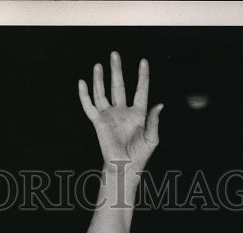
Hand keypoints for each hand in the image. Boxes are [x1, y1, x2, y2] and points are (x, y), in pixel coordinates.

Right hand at [78, 51, 161, 172]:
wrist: (124, 167)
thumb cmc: (140, 155)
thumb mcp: (152, 138)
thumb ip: (154, 121)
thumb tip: (159, 105)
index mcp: (138, 113)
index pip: (140, 90)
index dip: (142, 76)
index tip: (143, 61)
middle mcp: (122, 111)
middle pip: (119, 85)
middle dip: (116, 70)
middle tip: (114, 55)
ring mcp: (109, 116)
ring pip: (103, 92)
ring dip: (100, 79)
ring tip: (98, 65)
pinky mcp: (98, 122)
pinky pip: (89, 106)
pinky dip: (85, 95)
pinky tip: (82, 83)